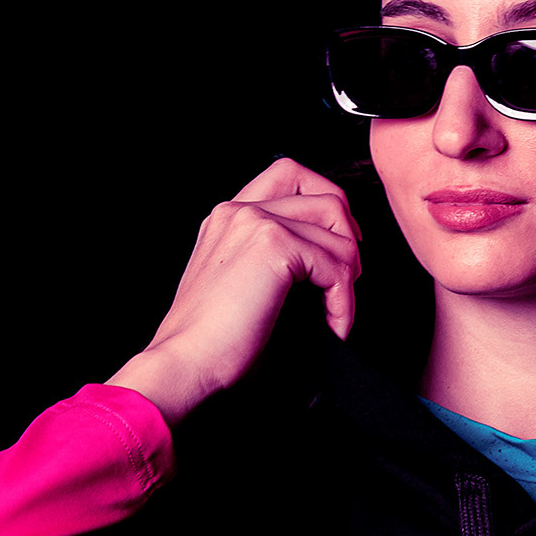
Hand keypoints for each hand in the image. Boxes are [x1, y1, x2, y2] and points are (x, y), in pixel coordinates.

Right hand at [109, 161, 361, 424]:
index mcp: (228, 216)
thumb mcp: (238, 284)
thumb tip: (325, 257)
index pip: (289, 173)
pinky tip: (333, 326)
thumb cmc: (210, 341)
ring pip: (338, 231)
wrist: (186, 361)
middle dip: (349, 239)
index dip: (327, 200)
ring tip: (337, 310)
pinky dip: (344, 302)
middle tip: (348, 279)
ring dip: (350, 275)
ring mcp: (256, 222)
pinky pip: (337, 266)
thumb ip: (270, 258)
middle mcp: (239, 210)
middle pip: (325, 196)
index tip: (339, 242)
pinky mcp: (274, 245)